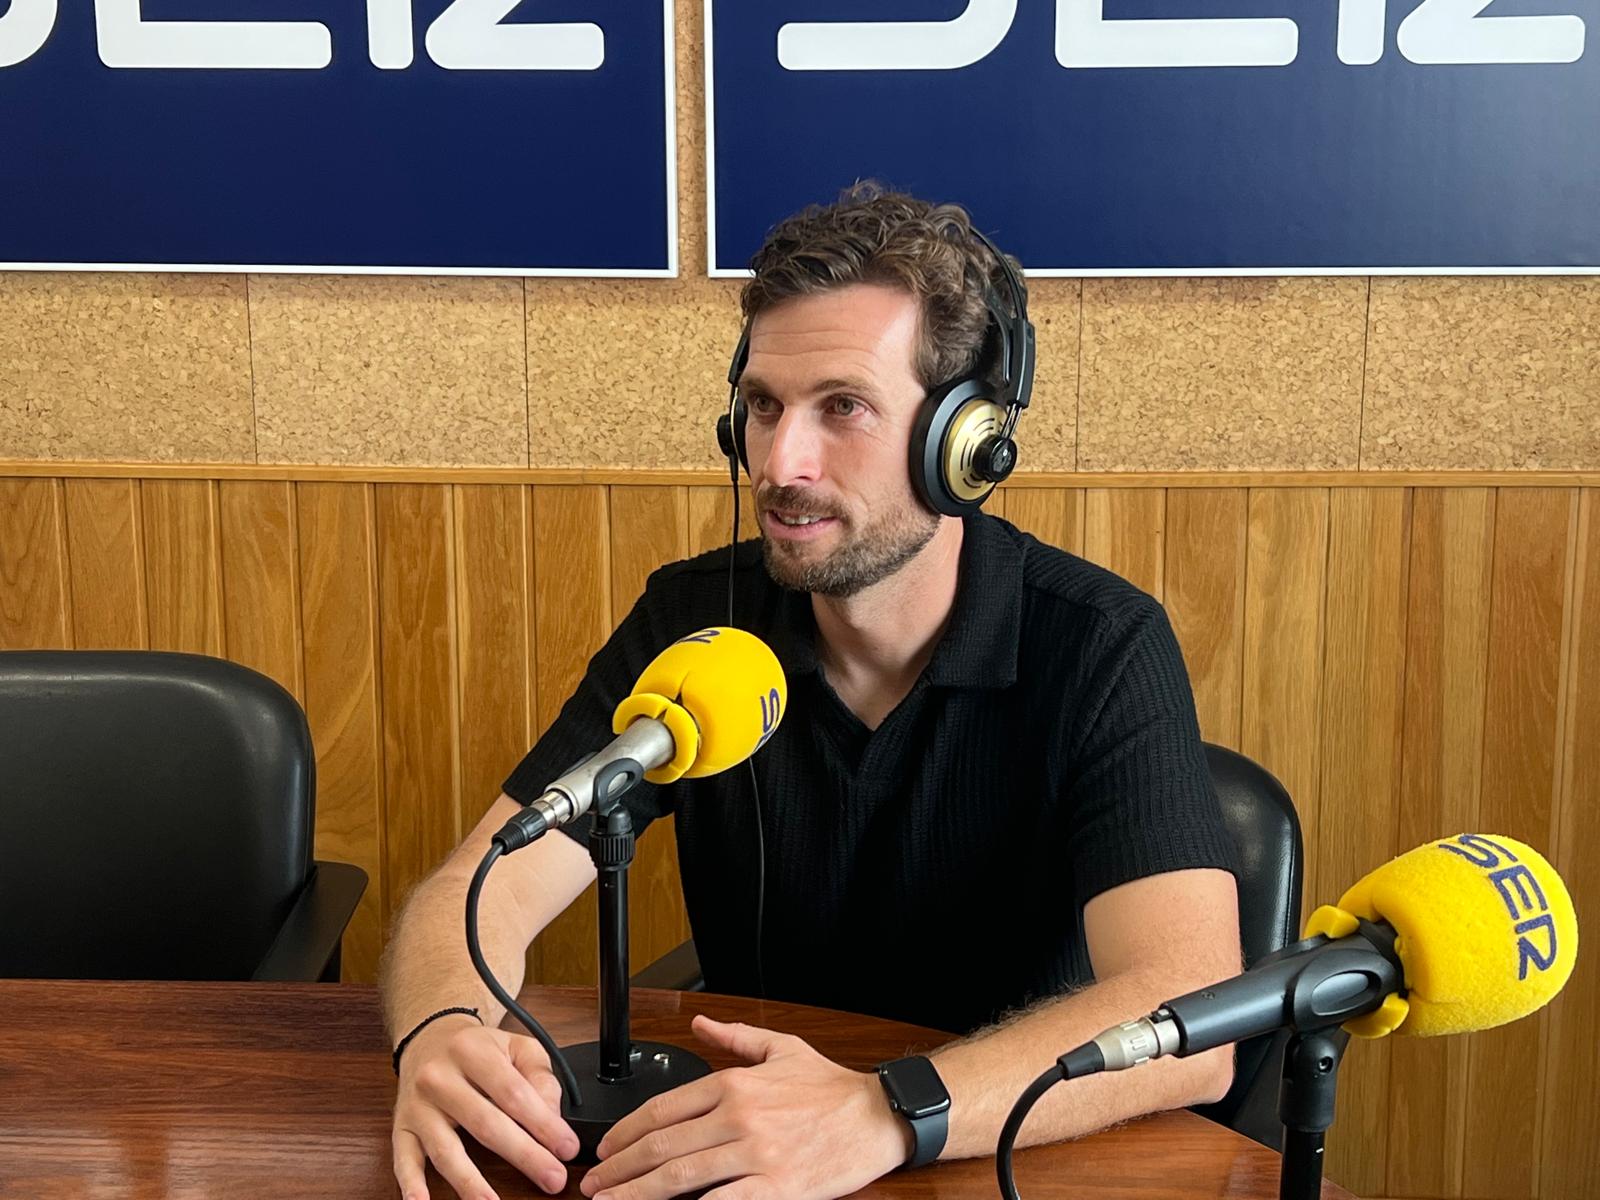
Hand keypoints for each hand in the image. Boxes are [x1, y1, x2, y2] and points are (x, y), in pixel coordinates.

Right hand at [392, 1016, 579, 1199]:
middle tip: (552, 1178)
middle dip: (523, 1155)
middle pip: (485, 1124)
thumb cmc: (477, 1048)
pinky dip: (412, 1185)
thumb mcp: (516, 1046)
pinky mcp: (402, 1127)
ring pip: (446, 1149)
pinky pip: (404, 1160)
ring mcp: (418, 1106)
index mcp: (472, 1051)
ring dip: (471, 1182)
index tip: (566, 1148)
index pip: (513, 1093)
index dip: (543, 1124)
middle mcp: (439, 1078)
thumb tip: (552, 1119)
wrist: (428, 1037)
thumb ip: (539, 1077)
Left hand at [579, 1015, 913, 1199]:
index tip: (606, 1148)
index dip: (626, 1132)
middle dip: (620, 1169)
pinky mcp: (775, 1188)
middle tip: (593, 1185)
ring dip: (638, 1193)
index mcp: (735, 1084)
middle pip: (662, 1146)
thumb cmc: (831, 1088)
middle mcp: (739, 1117)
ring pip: (681, 1177)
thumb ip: (734, 1036)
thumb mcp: (781, 1048)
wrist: (878, 1118)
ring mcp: (755, 1155)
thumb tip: (699, 1022)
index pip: (663, 1108)